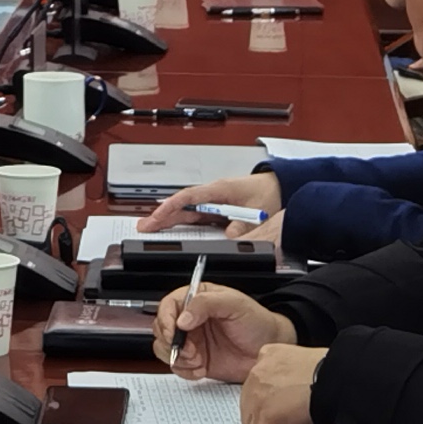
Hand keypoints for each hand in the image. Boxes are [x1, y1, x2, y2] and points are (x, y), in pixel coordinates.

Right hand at [139, 171, 282, 232]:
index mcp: (219, 190)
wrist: (279, 186)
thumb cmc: (267, 191)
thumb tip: (229, 236)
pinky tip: (170, 229)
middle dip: (161, 215)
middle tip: (143, 226)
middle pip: (182, 205)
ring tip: (150, 228)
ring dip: (168, 219)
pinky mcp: (216, 209)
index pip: (189, 197)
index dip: (171, 206)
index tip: (157, 216)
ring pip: (185, 211)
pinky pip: (195, 216)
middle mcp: (212, 195)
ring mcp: (213, 202)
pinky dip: (181, 222)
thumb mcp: (257, 211)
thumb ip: (242, 225)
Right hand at [153, 279, 289, 378]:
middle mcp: (190, 320)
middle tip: (191, 350)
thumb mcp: (234, 304)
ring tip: (197, 360)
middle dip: (172, 342)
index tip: (175, 333)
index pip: (168, 305)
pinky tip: (201, 369)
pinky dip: (185, 370)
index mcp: (197, 300)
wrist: (270, 349)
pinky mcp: (195, 360)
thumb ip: (206, 304)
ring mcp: (192, 341)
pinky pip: (177, 366)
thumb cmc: (257, 322)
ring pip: (165, 348)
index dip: (166, 319)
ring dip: (178, 358)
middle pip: (162, 328)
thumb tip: (182, 318)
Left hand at [238, 339, 327, 423]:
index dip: (270, 390)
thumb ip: (290, 369)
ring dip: (266, 421)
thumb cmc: (329, 371)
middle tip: (285, 411)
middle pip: (249, 398)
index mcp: (268, 354)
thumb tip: (295, 380)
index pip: (259, 377)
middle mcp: (257, 374)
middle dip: (264, 406)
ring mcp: (255, 397)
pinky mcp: (262, 419)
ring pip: (250, 417)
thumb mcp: (304, 358)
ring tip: (288, 421)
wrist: (333, 384)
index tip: (281, 395)